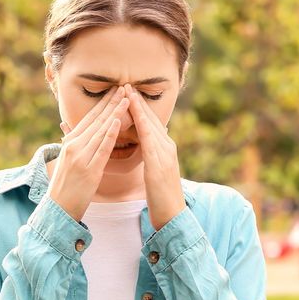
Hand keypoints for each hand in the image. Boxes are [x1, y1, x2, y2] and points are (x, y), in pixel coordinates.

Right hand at [46, 85, 129, 221]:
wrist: (58, 209)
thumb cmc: (65, 188)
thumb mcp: (68, 162)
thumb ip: (76, 147)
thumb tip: (78, 135)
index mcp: (70, 143)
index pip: (89, 118)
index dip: (103, 103)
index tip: (115, 90)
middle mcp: (74, 146)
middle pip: (96, 120)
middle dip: (111, 102)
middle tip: (124, 86)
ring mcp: (80, 157)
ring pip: (100, 130)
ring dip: (114, 113)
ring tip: (126, 98)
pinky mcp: (88, 169)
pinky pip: (101, 148)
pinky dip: (109, 134)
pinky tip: (117, 122)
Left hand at [125, 83, 184, 230]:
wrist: (173, 215)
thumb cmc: (160, 196)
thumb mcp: (154, 171)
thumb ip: (151, 154)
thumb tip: (146, 142)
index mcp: (163, 148)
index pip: (149, 122)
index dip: (138, 107)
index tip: (126, 92)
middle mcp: (167, 147)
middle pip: (151, 118)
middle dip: (138, 101)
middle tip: (125, 84)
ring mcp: (165, 154)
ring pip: (151, 125)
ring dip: (139, 108)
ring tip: (127, 92)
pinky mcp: (160, 164)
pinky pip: (150, 141)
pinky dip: (143, 127)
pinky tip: (135, 117)